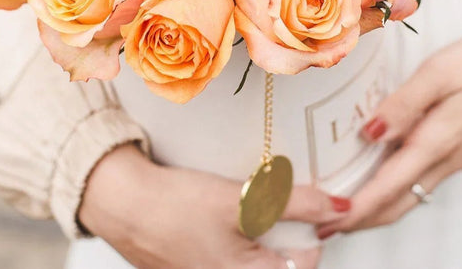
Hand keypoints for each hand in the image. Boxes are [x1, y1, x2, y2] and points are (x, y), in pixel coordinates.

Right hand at [80, 144, 348, 267]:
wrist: (121, 204)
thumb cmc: (174, 207)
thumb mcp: (244, 199)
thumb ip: (298, 204)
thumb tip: (340, 208)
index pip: (306, 262)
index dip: (310, 229)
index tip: (301, 203)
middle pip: (282, 260)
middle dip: (285, 230)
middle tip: (272, 200)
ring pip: (258, 254)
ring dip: (261, 229)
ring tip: (247, 203)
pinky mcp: (196, 265)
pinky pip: (233, 251)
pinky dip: (238, 231)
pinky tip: (224, 211)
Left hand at [316, 24, 461, 237]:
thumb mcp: (439, 72)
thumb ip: (403, 104)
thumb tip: (369, 133)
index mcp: (438, 141)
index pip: (389, 187)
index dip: (356, 208)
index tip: (327, 221)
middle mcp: (446, 159)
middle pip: (397, 204)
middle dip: (360, 220)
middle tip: (323, 227)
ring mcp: (454, 158)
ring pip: (409, 196)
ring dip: (375, 209)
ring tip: (342, 211)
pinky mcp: (458, 150)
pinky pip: (420, 181)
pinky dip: (393, 191)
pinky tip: (376, 180)